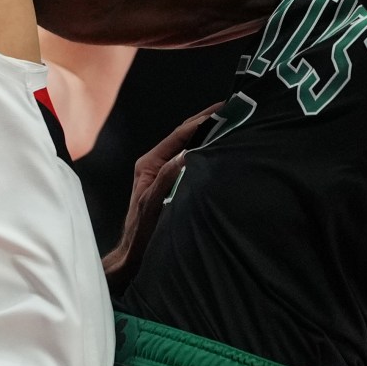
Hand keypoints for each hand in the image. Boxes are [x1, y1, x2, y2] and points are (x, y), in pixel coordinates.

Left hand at [102, 105, 217, 292]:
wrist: (134, 257)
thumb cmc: (141, 233)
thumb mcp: (154, 203)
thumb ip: (168, 176)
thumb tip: (189, 152)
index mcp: (149, 164)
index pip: (180, 134)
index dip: (202, 120)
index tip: (222, 109)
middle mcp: (156, 165)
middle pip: (185, 136)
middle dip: (207, 122)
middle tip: (232, 111)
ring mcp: (164, 175)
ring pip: (190, 148)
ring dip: (208, 137)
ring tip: (231, 126)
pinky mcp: (172, 185)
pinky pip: (192, 164)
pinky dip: (206, 154)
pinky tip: (221, 152)